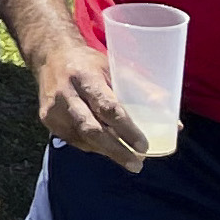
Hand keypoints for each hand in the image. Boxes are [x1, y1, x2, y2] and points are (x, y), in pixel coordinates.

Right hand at [32, 39, 148, 169]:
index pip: (107, 106)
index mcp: (85, 76)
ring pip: (83, 139)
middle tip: (137, 164)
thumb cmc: (89, 63)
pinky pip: (75, 140)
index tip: (144, 145)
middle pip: (91, 129)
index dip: (126, 128)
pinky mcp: (47, 120)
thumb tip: (173, 122)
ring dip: (108, 150)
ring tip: (128, 158)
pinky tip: (106, 146)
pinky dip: (93, 145)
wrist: (49, 56)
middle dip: (116, 150)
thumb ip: (142, 92)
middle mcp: (65, 94)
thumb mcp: (114, 68)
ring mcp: (53, 109)